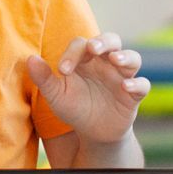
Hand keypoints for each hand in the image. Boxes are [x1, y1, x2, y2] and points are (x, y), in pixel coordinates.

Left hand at [26, 32, 148, 143]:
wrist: (91, 133)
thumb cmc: (73, 107)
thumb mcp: (56, 95)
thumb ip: (44, 78)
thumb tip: (29, 58)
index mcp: (85, 59)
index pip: (81, 45)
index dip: (72, 54)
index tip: (62, 71)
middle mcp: (106, 63)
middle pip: (111, 40)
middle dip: (103, 41)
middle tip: (94, 48)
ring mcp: (122, 77)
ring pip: (132, 57)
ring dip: (124, 56)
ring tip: (114, 59)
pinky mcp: (133, 94)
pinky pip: (143, 84)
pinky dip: (137, 83)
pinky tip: (126, 86)